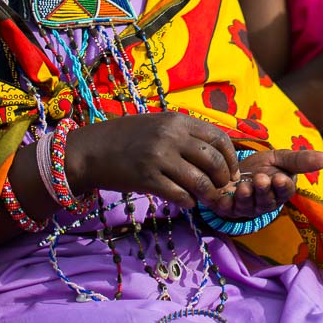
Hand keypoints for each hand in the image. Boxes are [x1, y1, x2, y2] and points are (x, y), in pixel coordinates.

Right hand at [64, 112, 239, 209]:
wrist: (90, 151)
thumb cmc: (126, 138)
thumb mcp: (158, 124)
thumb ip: (186, 135)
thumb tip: (218, 154)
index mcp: (177, 120)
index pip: (218, 138)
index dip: (231, 158)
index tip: (232, 171)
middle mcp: (171, 136)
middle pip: (214, 161)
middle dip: (224, 179)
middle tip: (223, 189)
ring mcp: (159, 158)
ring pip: (200, 181)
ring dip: (209, 194)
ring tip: (207, 199)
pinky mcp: (147, 179)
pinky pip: (180, 195)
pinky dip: (189, 202)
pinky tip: (187, 202)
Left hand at [197, 149, 322, 219]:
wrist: (237, 170)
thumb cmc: (263, 165)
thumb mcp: (281, 158)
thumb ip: (300, 160)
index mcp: (281, 191)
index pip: (285, 191)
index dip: (282, 186)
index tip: (280, 177)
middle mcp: (266, 203)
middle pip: (267, 200)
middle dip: (264, 190)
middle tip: (261, 178)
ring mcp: (247, 207)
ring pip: (248, 206)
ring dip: (246, 197)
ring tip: (244, 185)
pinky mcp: (229, 209)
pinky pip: (227, 210)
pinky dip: (225, 205)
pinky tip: (224, 197)